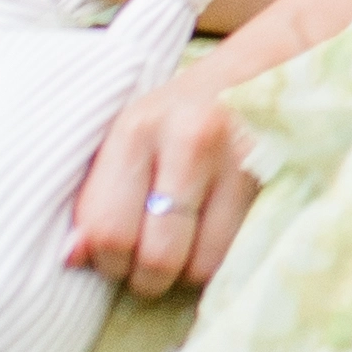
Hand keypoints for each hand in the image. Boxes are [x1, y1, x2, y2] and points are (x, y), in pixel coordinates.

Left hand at [70, 55, 256, 298]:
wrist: (254, 74)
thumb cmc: (175, 117)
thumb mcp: (124, 143)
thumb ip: (95, 200)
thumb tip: (73, 259)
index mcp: (138, 129)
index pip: (109, 230)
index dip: (108, 262)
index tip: (116, 257)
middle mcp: (191, 139)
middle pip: (158, 256)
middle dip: (149, 278)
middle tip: (150, 264)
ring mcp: (242, 160)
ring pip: (202, 266)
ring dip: (188, 273)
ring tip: (186, 245)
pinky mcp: (278, 181)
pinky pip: (239, 255)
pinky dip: (223, 261)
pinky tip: (216, 236)